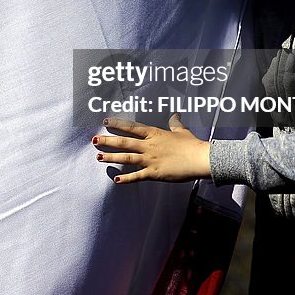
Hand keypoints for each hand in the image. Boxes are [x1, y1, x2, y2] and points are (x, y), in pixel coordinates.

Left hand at [92, 115, 210, 183]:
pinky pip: (137, 176)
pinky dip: (126, 178)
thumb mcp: (182, 131)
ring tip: (99, 157)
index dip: (117, 124)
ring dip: (112, 157)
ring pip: (127, 157)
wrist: (200, 158)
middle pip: (124, 142)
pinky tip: (116, 180)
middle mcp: (149, 145)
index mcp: (154, 134)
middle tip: (94, 140)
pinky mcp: (154, 173)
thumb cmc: (192, 144)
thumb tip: (175, 115)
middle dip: (107, 141)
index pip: (131, 127)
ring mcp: (150, 159)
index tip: (105, 121)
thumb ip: (175, 123)